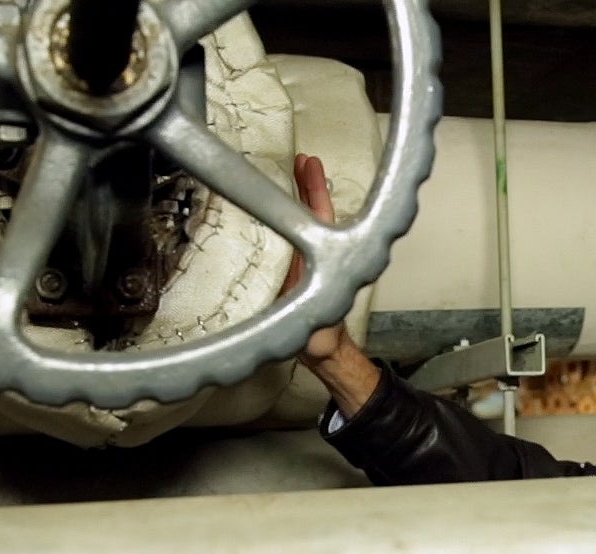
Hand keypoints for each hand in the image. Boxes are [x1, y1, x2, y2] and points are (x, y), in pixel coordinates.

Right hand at [283, 153, 380, 415]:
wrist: (320, 352)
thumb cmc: (317, 335)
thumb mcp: (310, 317)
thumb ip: (305, 303)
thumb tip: (302, 298)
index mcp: (322, 257)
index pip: (319, 215)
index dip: (313, 188)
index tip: (307, 162)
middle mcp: (315, 254)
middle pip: (312, 211)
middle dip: (306, 184)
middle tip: (298, 158)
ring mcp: (306, 260)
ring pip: (304, 221)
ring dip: (298, 197)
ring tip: (289, 173)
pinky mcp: (294, 269)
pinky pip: (289, 237)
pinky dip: (285, 218)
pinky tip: (274, 210)